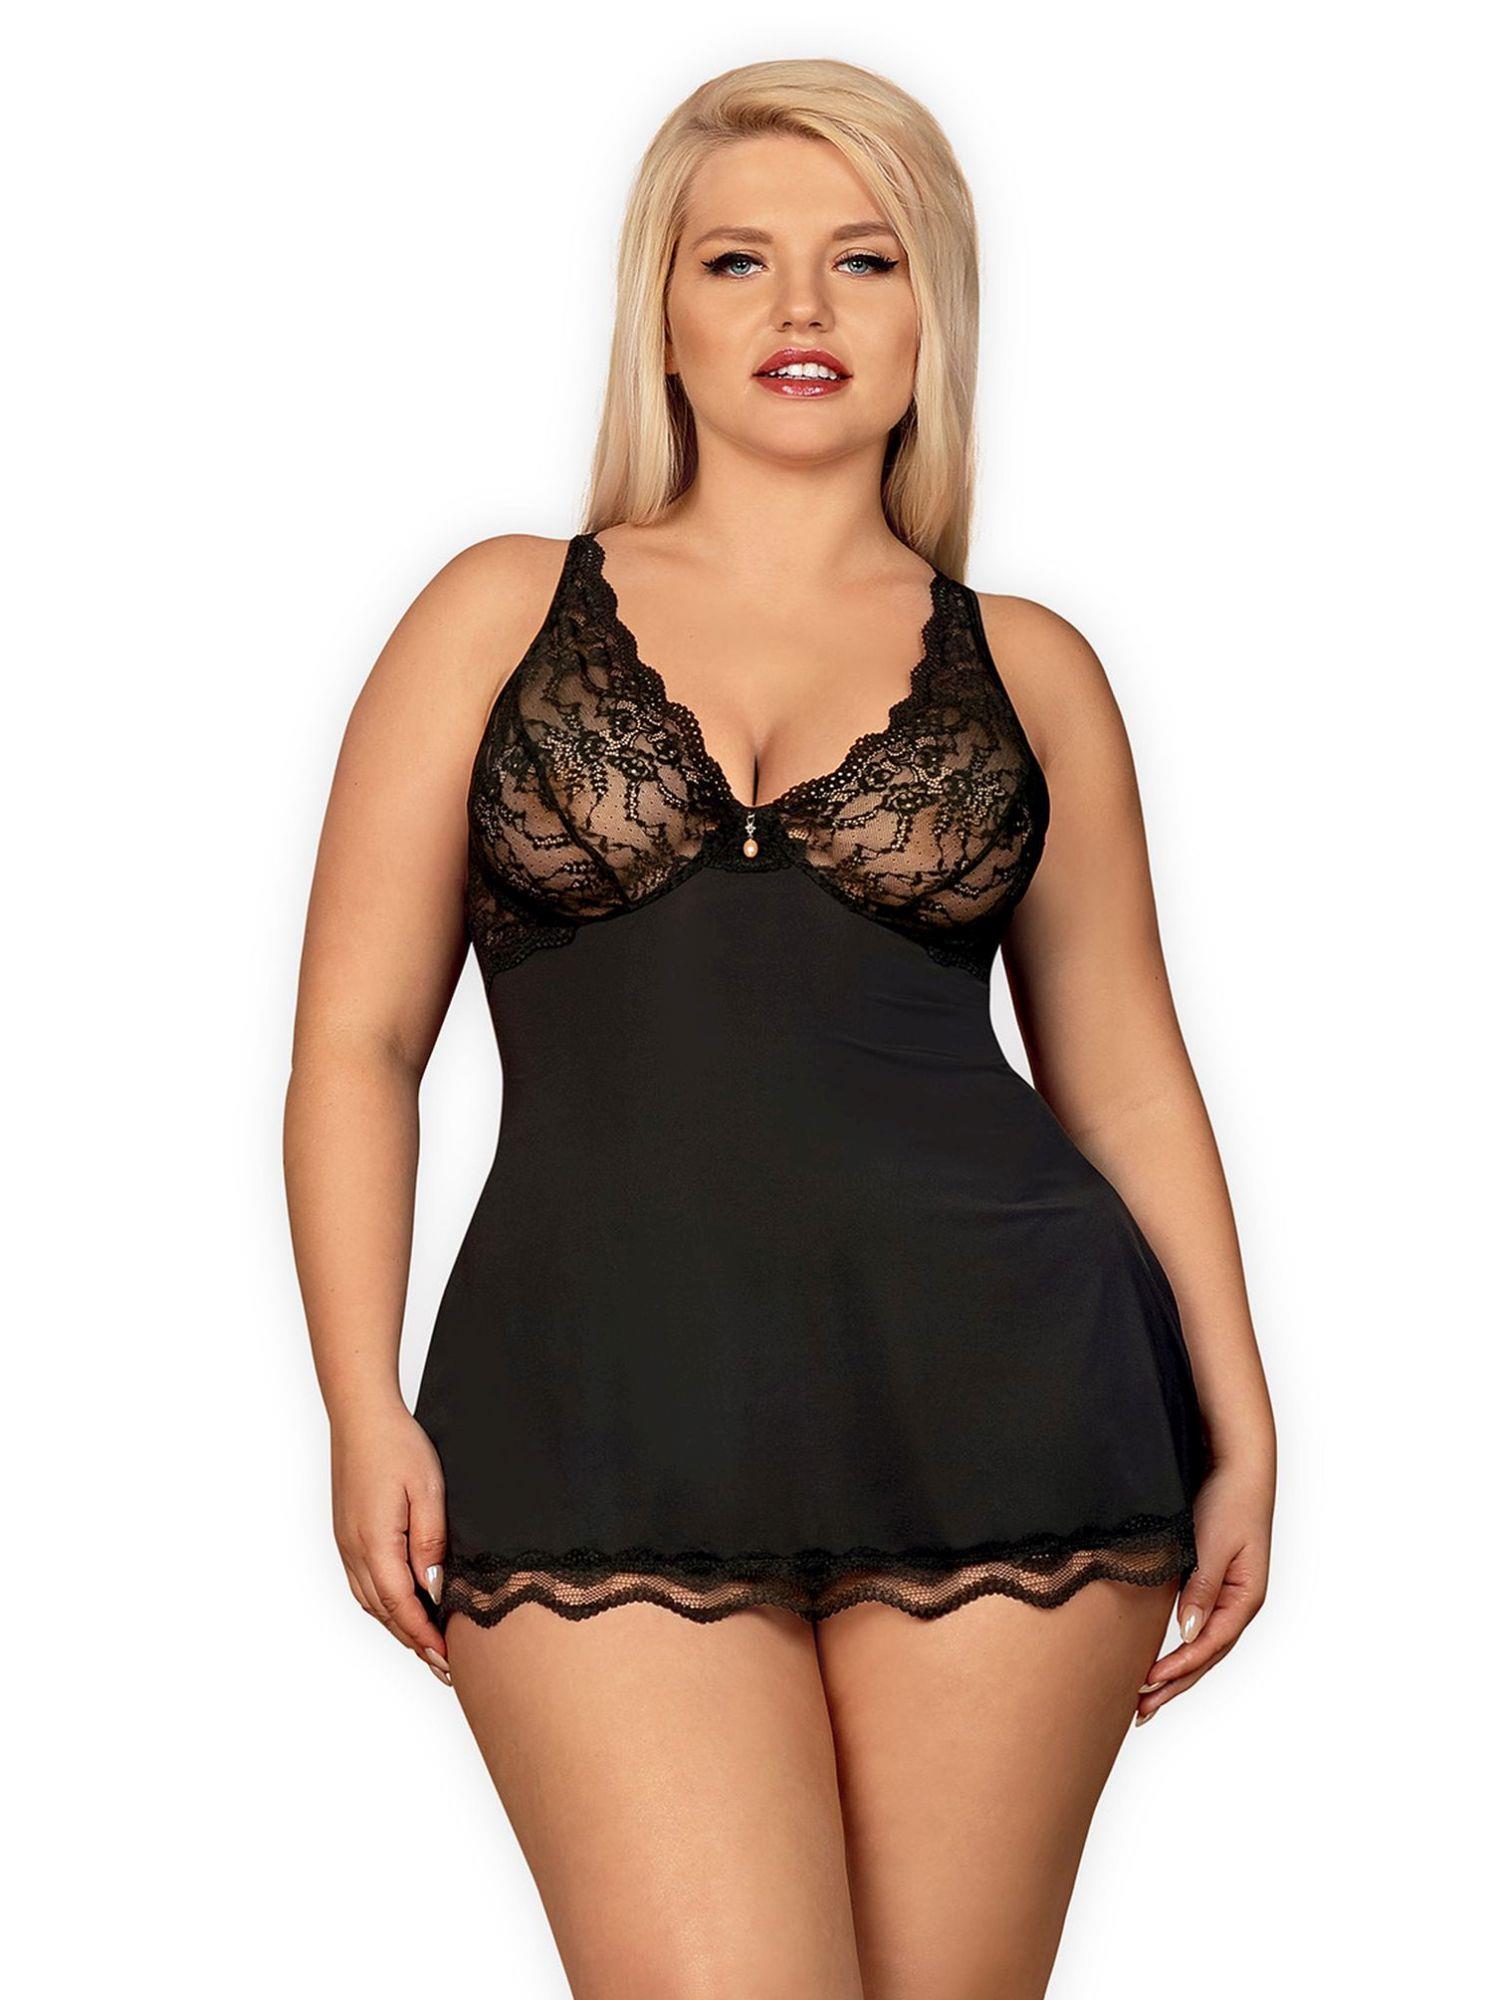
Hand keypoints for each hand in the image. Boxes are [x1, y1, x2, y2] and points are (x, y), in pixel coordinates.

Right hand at [331, 1400, 451, 1686]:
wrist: (361, 1416)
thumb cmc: (399, 1446)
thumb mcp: (428, 1491)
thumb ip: (432, 1542)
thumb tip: (436, 1589)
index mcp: (375, 1543)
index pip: (401, 1606)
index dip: (424, 1637)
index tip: (447, 1661)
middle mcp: (354, 1550)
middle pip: (384, 1612)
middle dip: (414, 1642)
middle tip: (444, 1668)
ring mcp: (346, 1544)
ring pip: (370, 1601)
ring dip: (398, 1626)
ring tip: (427, 1646)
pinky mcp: (346, 1535)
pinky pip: (363, 1583)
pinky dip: (384, 1604)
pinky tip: (402, 1608)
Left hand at [1135, 1454, 1272, 1724]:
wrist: (1238, 1465)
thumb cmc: (1228, 1500)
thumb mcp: (1212, 1544)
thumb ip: (1201, 1589)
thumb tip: (1187, 1634)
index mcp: (1245, 1597)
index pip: (1209, 1645)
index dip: (1179, 1668)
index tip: (1147, 1685)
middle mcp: (1239, 1602)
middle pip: (1206, 1656)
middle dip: (1174, 1685)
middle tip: (1141, 1712)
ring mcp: (1229, 1595)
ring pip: (1202, 1647)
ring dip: (1177, 1673)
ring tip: (1148, 1699)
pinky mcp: (1215, 1583)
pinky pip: (1198, 1627)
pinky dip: (1180, 1649)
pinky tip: (1162, 1661)